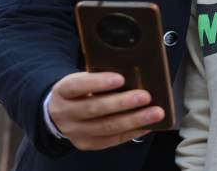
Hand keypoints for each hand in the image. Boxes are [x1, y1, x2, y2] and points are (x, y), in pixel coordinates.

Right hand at [48, 72, 164, 150]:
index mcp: (62, 91)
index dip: (98, 82)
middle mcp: (65, 113)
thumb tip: (133, 72)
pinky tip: (148, 124)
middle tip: (146, 96)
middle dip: (123, 103)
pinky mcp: (87, 144)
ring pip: (106, 127)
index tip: (120, 78)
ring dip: (134, 120)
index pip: (77, 85)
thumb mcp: (82, 79)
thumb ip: (100, 76)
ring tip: (155, 113)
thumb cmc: (80, 91)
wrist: (61, 112)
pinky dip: (133, 131)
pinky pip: (112, 139)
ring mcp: (75, 132)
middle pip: (95, 108)